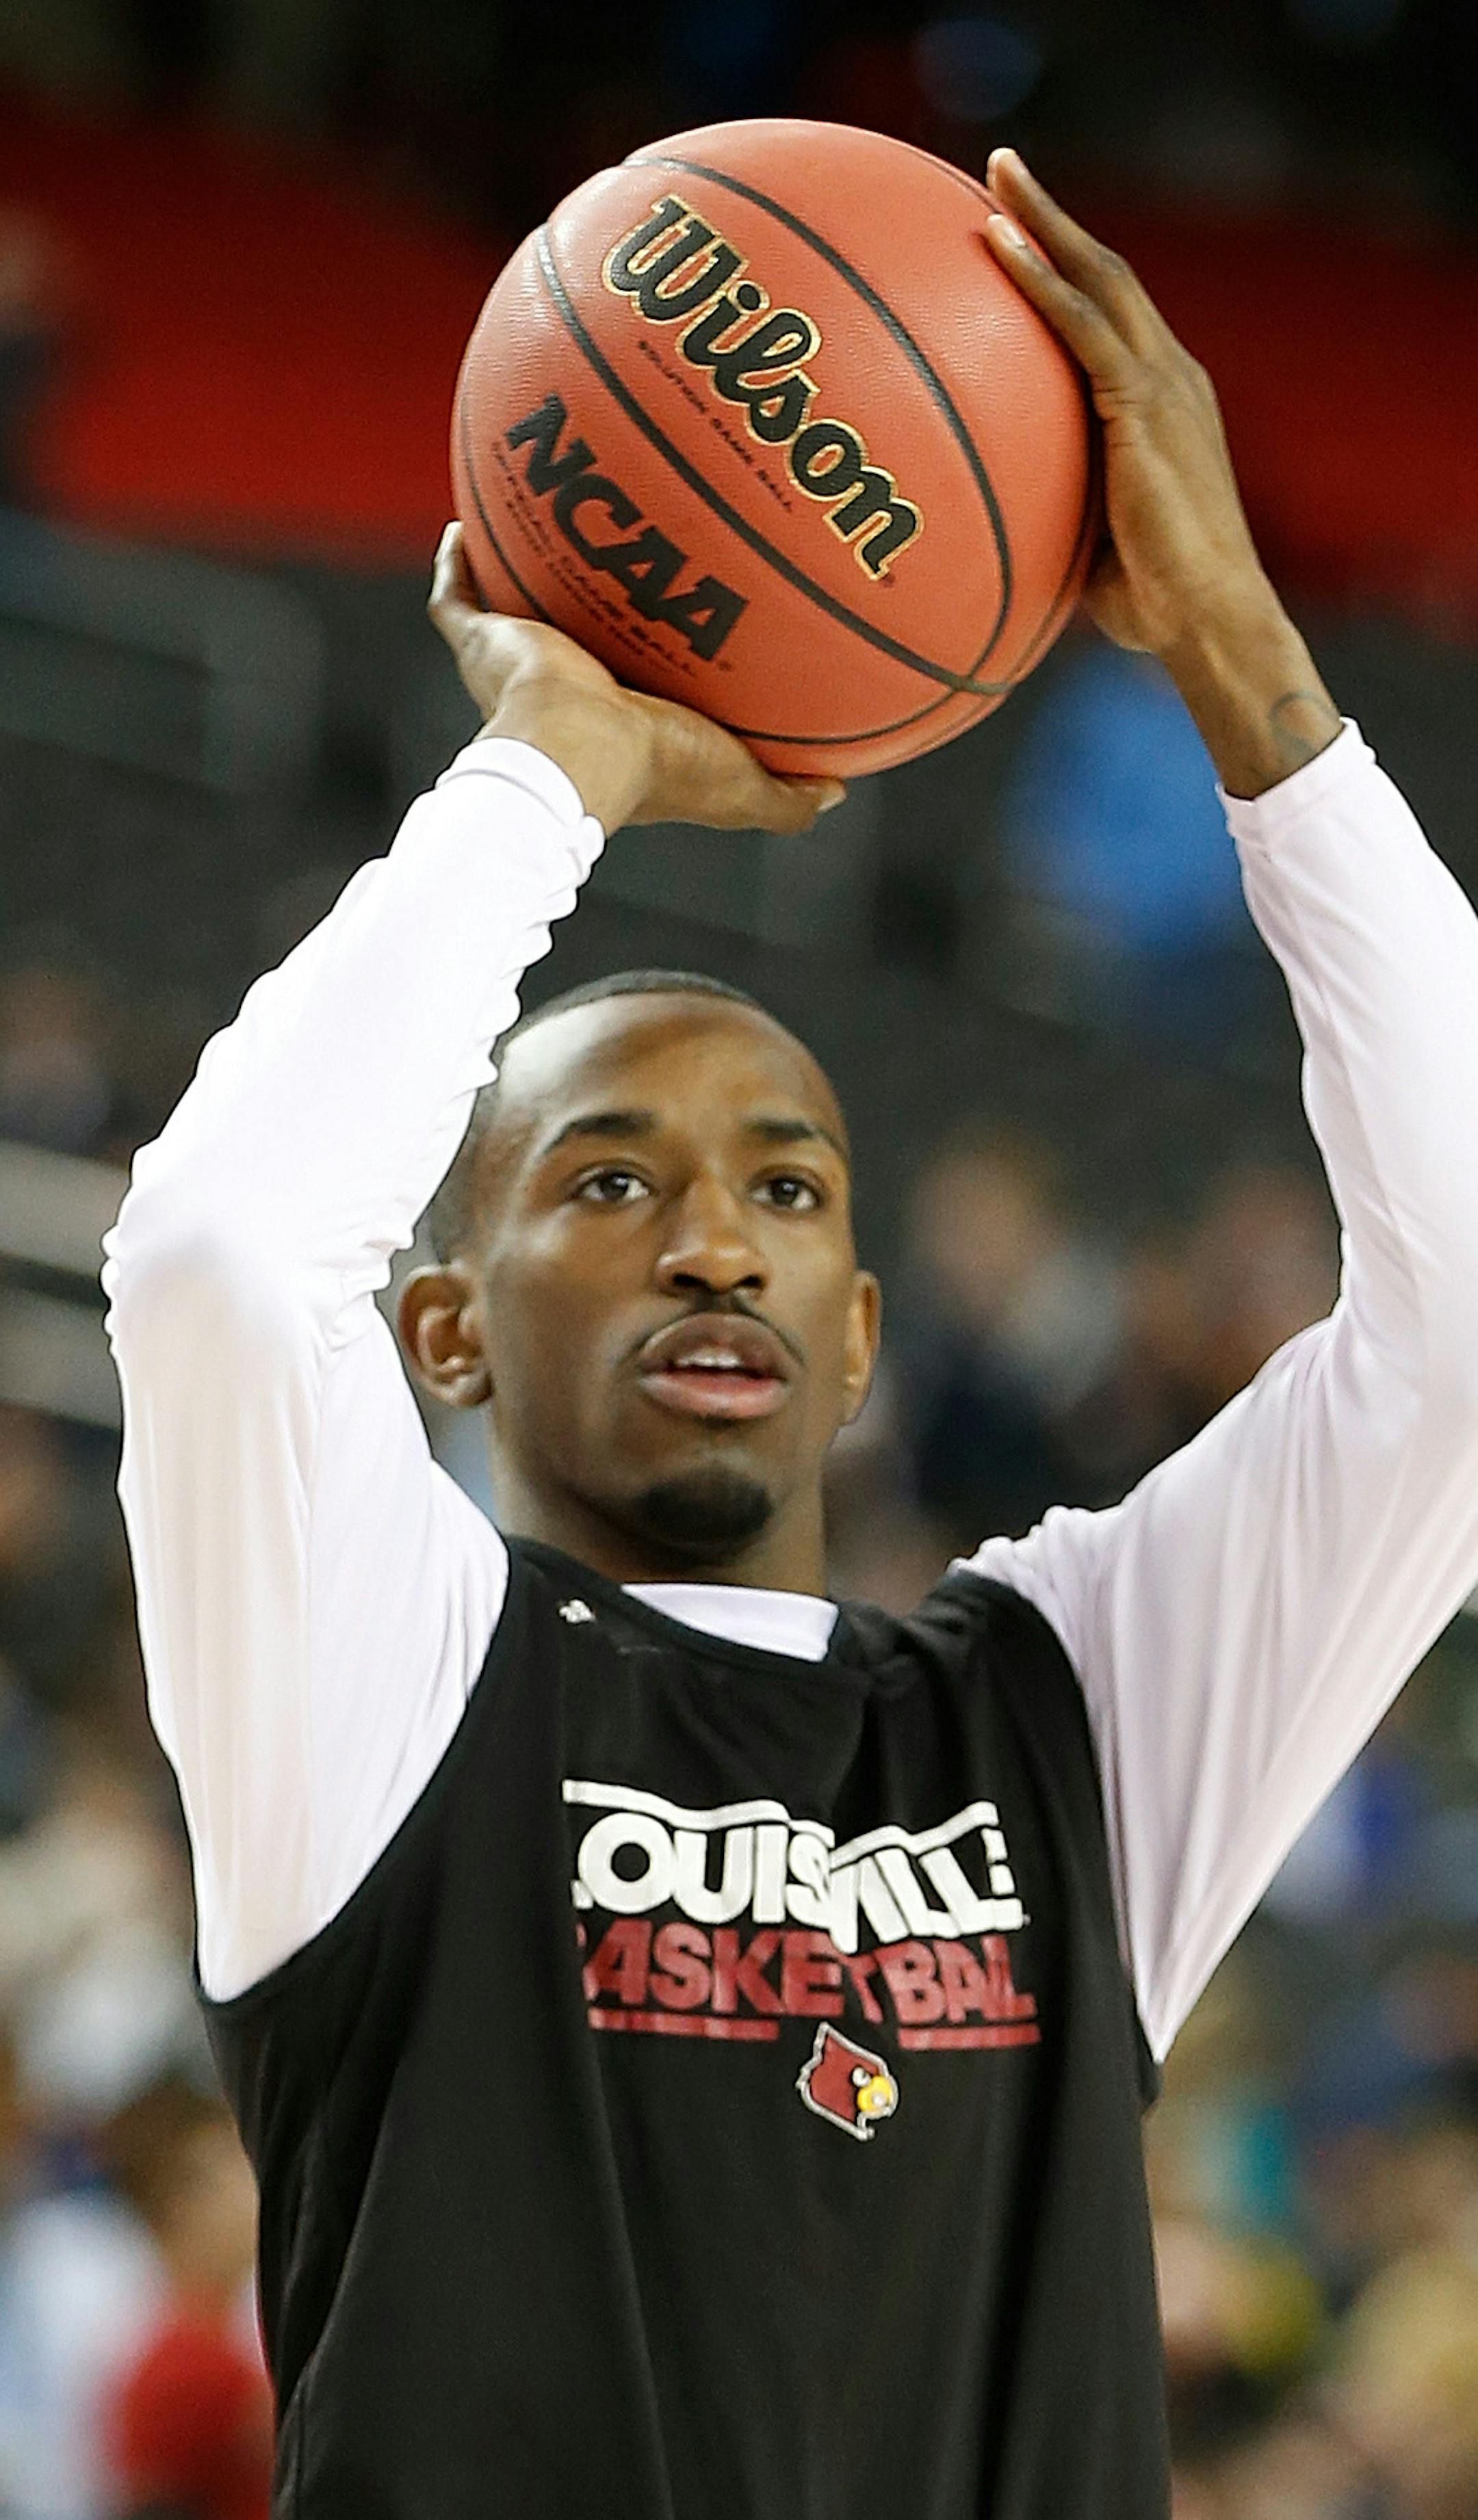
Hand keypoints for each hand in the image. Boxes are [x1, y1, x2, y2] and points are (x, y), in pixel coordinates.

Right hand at [428, 525, 843, 835]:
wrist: (574, 752)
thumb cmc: (655, 770)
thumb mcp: (741, 787)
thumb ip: (787, 796)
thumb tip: (836, 787)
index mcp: (620, 726)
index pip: (637, 691)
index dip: (655, 664)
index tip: (679, 628)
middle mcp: (566, 694)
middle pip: (573, 643)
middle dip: (588, 609)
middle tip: (616, 560)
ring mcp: (518, 665)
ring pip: (513, 612)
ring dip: (522, 575)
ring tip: (545, 521)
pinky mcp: (485, 640)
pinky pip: (457, 595)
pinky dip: (457, 562)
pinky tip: (467, 521)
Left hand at [982, 153, 1340, 794]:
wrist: (1210, 620)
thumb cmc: (1153, 606)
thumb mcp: (1095, 543)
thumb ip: (1058, 509)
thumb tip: (996, 523)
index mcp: (1165, 403)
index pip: (1113, 316)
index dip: (1070, 268)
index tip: (1023, 232)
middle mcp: (1172, 376)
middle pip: (1108, 273)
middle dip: (1056, 216)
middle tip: (1003, 169)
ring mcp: (1165, 385)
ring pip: (1099, 278)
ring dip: (1045, 220)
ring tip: (997, 173)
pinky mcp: (1147, 407)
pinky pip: (1084, 328)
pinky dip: (1040, 282)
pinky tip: (997, 245)